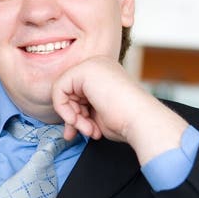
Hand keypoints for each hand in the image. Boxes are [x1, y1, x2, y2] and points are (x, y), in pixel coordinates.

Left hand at [51, 56, 188, 163]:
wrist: (140, 119)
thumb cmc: (125, 121)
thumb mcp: (98, 115)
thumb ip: (82, 111)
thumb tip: (67, 120)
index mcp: (103, 75)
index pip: (77, 93)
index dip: (75, 114)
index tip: (81, 131)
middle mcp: (98, 66)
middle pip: (68, 92)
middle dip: (72, 117)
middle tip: (81, 133)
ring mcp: (92, 65)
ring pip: (62, 92)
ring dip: (72, 117)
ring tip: (88, 129)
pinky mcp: (84, 69)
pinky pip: (58, 89)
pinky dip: (63, 108)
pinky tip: (77, 120)